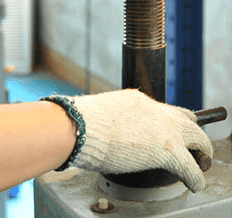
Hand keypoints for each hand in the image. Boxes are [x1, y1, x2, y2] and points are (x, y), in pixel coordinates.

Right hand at [46, 89, 212, 192]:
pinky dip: (196, 176)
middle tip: (195, 144)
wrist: (82, 127)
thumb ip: (115, 120)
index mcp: (137, 100)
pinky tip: (196, 183)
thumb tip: (110, 132)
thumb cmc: (83, 123)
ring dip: (202, 150)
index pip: (163, 109)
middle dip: (193, 131)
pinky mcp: (169, 150)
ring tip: (202, 161)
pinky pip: (191, 166)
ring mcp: (164, 128)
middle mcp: (155, 110)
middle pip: (187, 118)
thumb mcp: (103, 113)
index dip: (170, 121)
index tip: (170, 129)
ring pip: (197, 137)